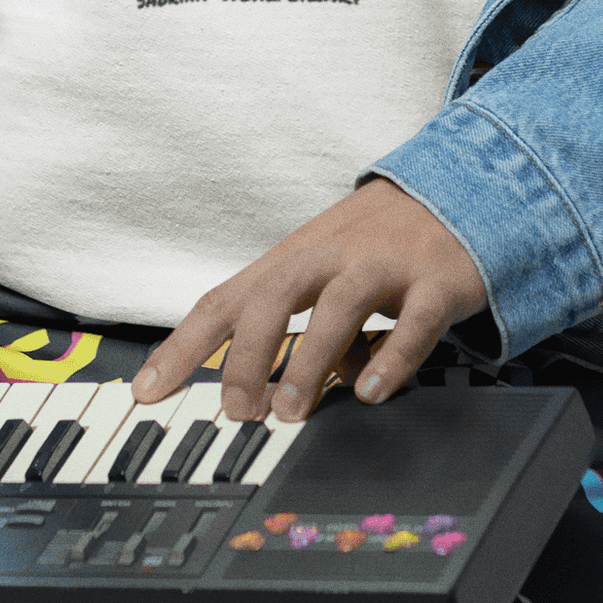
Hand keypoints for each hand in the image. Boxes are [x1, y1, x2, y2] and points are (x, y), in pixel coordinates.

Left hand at [132, 180, 487, 423]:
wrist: (457, 189)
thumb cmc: (377, 241)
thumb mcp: (323, 274)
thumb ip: (295, 329)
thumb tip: (279, 394)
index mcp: (293, 258)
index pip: (225, 300)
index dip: (182, 346)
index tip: (145, 391)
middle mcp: (331, 256)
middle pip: (274, 294)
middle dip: (247, 354)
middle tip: (237, 411)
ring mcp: (384, 265)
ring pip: (339, 306)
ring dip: (308, 361)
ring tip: (290, 413)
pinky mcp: (436, 280)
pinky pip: (415, 320)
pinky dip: (392, 358)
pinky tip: (372, 392)